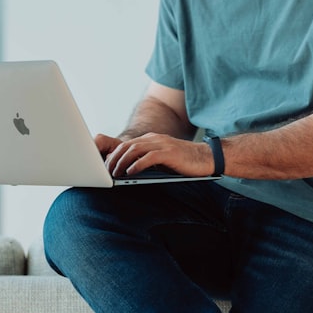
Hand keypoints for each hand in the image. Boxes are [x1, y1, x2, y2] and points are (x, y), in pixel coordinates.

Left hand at [98, 132, 214, 177]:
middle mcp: (155, 139)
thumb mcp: (162, 158)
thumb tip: (128, 170)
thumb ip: (147, 159)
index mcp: (152, 139)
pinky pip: (148, 157)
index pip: (127, 144)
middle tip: (107, 172)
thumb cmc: (184, 161)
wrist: (206, 157)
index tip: (106, 167)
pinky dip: (137, 164)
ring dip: (122, 162)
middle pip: (127, 146)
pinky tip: (130, 173)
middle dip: (114, 159)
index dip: (114, 155)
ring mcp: (162, 144)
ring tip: (115, 173)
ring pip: (135, 149)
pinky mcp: (169, 153)